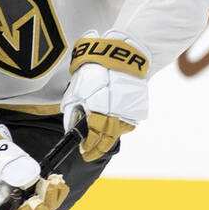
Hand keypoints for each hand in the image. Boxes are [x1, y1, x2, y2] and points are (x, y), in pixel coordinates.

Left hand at [61, 32, 149, 161]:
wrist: (120, 55)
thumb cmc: (95, 70)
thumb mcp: (76, 89)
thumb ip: (73, 110)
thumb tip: (71, 127)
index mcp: (99, 110)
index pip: (94, 137)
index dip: (89, 147)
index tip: (84, 152)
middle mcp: (115, 113)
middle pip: (108, 139)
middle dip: (98, 149)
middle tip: (91, 154)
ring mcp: (129, 111)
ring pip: (119, 131)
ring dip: (109, 138)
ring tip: (100, 142)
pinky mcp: (137, 106)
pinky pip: (127, 121)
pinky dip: (120, 125)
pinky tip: (112, 124)